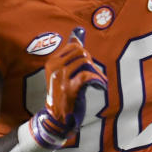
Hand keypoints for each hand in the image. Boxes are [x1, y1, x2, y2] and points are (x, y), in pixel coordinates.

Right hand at [31, 27, 106, 148]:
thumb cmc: (62, 94)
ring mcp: (61, 78)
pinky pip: (88, 76)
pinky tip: (99, 86)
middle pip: (81, 53)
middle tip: (93, 73)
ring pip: (85, 63)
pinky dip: (98, 81)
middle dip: (91, 62)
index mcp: (52, 62)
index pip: (73, 46)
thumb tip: (78, 34)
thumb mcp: (62, 73)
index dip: (85, 53)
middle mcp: (55, 68)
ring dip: (96, 72)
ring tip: (98, 81)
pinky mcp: (69, 89)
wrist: (56, 117)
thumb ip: (70, 53)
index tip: (87, 64)